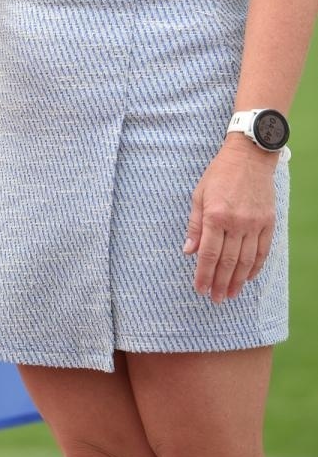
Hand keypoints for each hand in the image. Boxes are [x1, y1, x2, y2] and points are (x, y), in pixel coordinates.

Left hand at [183, 134, 277, 302]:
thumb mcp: (199, 195)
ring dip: (236, 281)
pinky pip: (262, 251)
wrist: (249, 157)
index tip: (199, 289)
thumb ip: (195, 225)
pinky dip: (255, 267)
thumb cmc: (219, 174)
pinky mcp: (268, 223)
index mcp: (215, 215)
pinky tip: (247, 278)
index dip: (203, 274)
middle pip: (227, 262)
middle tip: (214, 298)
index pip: (208, 254)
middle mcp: (236, 223)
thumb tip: (188, 251)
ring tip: (229, 294)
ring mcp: (254, 224)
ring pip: (245, 261)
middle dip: (219, 283)